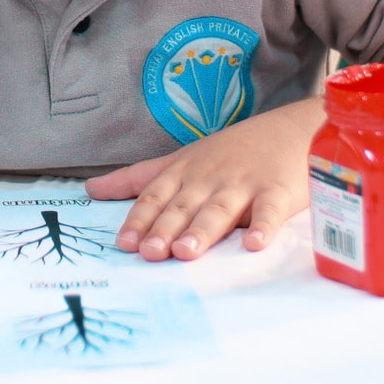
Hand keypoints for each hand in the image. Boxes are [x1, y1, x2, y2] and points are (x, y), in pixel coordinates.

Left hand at [84, 100, 318, 259]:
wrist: (292, 129)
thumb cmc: (232, 151)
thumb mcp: (181, 159)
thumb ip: (137, 178)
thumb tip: (91, 189)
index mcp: (184, 172)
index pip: (155, 197)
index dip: (139, 220)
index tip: (124, 244)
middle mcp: (209, 178)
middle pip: (183, 207)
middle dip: (165, 229)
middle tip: (151, 253)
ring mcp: (244, 184)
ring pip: (219, 209)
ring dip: (203, 230)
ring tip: (187, 251)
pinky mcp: (278, 192)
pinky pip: (270, 212)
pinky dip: (263, 227)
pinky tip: (255, 244)